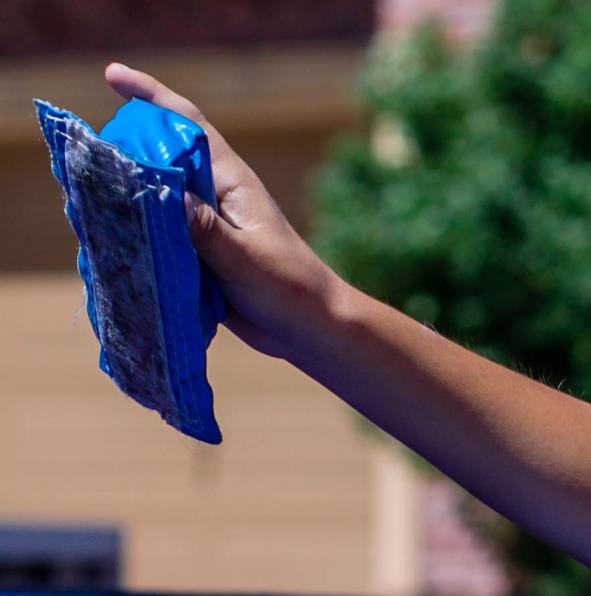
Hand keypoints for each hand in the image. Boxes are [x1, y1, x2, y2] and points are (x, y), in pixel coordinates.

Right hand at [103, 63, 344, 361]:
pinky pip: (158, 234)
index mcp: (230, 181)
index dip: (151, 96)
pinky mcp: (198, 254)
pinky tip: (108, 237)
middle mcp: (213, 196)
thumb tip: (157, 189)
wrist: (311, 329)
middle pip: (159, 157)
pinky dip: (135, 231)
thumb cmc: (289, 286)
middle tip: (84, 157)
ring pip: (154, 198)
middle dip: (123, 150)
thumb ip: (202, 227)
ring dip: (124, 196)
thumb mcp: (243, 257)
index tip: (112, 76)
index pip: (187, 124)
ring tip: (87, 200)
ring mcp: (204, 225)